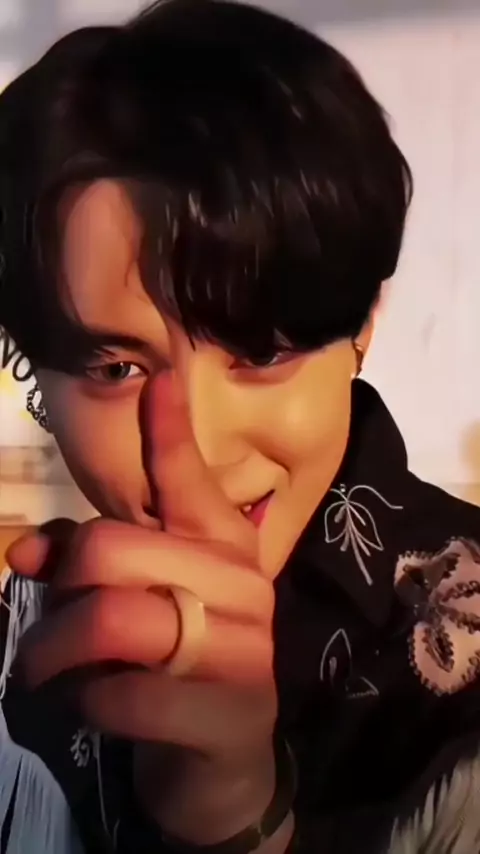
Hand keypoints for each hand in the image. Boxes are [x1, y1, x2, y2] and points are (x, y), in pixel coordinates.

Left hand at [7, 377, 278, 843]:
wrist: (223, 768)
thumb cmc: (177, 668)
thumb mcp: (135, 606)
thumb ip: (90, 568)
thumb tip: (24, 548)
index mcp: (223, 547)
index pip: (190, 480)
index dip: (170, 429)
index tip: (157, 379)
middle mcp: (241, 584)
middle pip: (112, 550)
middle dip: (59, 592)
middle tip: (47, 628)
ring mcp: (243, 649)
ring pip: (113, 617)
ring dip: (57, 649)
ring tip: (46, 671)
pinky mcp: (230, 714)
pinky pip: (124, 693)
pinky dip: (87, 703)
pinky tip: (94, 707)